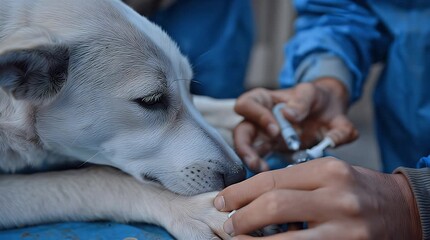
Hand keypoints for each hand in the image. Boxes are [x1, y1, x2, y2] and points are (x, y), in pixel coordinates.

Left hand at [213, 157, 421, 238]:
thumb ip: (294, 183)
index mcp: (327, 170)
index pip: (271, 179)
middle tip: (228, 225)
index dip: (240, 192)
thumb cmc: (357, 188)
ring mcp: (345, 226)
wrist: (402, 208)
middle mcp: (336, 195)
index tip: (222, 201)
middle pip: (274, 204)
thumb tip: (251, 198)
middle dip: (242, 217)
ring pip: (285, 238)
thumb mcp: (329, 174)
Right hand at [233, 78, 357, 171]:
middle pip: (240, 131)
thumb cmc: (315, 97)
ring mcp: (262, 135)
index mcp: (264, 99)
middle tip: (255, 161)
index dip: (256, 116)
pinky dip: (262, 166)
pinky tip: (270, 174)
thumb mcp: (311, 93)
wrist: (328, 112)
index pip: (246, 104)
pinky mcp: (270, 149)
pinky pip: (259, 158)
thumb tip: (288, 115)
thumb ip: (302, 102)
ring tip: (261, 170)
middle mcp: (257, 118)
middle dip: (244, 147)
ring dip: (250, 159)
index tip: (275, 130)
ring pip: (246, 147)